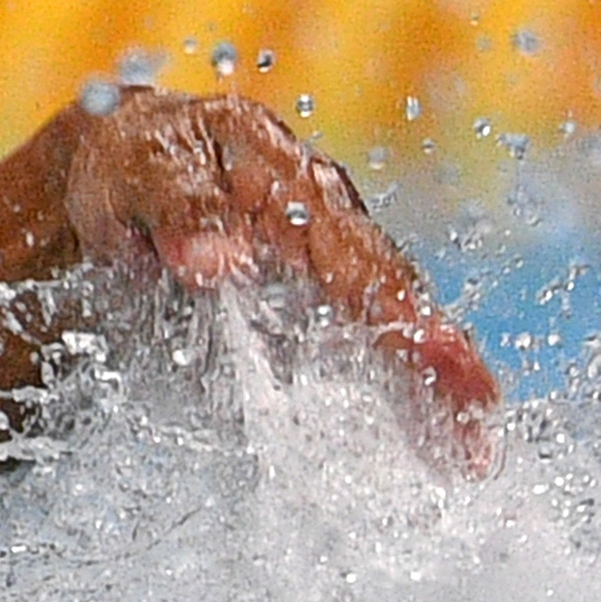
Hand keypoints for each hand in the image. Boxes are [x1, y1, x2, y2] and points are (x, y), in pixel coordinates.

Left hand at [59, 89, 496, 450]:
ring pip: (389, 321)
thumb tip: (215, 262)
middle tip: (474, 442)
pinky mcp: (308, 285)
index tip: (447, 364)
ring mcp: (324, 254)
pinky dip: (391, 380)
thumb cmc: (137, 161)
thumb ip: (178, 213)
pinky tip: (416, 427)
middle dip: (445, 369)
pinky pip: (358, 334)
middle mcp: (326, 219)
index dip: (405, 318)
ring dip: (430, 387)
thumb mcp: (143, 174)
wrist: (126, 150)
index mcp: (292, 181)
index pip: (360, 261)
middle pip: (396, 299)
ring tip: (465, 451)